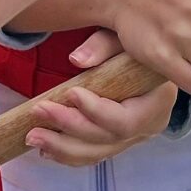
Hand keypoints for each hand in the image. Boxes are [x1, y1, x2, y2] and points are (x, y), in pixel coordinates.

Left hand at [25, 54, 178, 167]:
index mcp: (157, 102)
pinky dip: (67, 153)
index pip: (125, 120)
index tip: (70, 92)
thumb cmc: (140, 42)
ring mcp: (132, 138)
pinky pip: (92, 154)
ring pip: (96, 153)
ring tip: (32, 137)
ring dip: (61, 147)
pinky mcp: (117, 141)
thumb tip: (76, 60)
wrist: (152, 54)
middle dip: (69, 127)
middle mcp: (147, 126)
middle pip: (106, 139)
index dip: (96, 111)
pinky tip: (45, 148)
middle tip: (38, 111)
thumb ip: (104, 45)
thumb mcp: (127, 36)